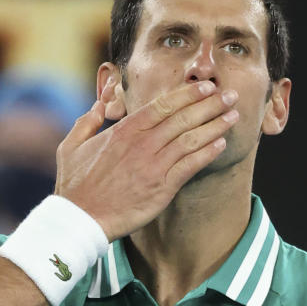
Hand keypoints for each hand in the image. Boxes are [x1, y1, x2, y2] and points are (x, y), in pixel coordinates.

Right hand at [55, 80, 239, 240]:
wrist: (80, 219)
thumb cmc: (75, 185)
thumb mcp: (73, 146)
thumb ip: (88, 121)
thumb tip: (100, 105)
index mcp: (125, 130)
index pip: (163, 105)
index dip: (188, 94)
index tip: (206, 86)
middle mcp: (142, 144)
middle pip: (183, 117)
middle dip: (210, 104)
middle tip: (230, 95)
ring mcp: (153, 166)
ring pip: (191, 139)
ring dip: (215, 126)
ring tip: (233, 116)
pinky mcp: (161, 189)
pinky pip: (189, 167)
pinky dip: (207, 154)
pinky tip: (221, 145)